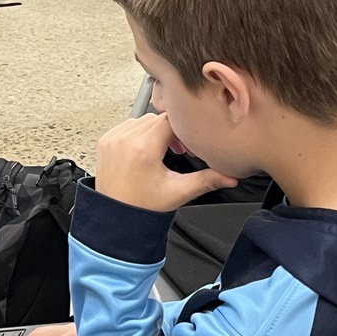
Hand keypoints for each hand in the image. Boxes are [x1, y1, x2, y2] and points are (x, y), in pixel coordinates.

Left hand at [96, 113, 237, 211]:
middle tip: (175, 151)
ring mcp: (112, 139)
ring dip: (153, 131)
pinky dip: (137, 134)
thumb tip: (231, 178)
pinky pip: (126, 126)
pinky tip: (142, 152)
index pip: (170, 120)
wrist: (116, 217)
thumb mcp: (178, 192)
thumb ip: (207, 180)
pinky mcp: (105, 142)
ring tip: (158, 152)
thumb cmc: (143, 207)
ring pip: (142, 120)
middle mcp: (125, 140)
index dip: (182, 130)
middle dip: (169, 131)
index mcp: (144, 148)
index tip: (185, 146)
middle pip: (157, 118)